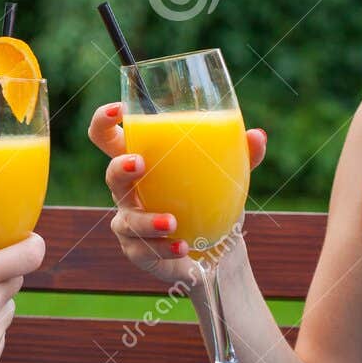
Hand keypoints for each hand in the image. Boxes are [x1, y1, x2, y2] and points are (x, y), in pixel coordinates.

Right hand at [87, 102, 266, 287]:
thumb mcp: (226, 178)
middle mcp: (129, 192)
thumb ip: (240, 155)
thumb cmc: (210, 203)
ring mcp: (130, 222)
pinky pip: (144, 250)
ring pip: (126, 220)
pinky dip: (164, 249)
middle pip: (111, 176)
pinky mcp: (138, 251)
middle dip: (120, 168)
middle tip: (140, 163)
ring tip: (172, 222)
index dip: (104, 121)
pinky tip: (182, 246)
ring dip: (146, 221)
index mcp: (143, 162)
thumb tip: (257, 135)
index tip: (120, 109)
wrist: (215, 253)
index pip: (108, 138)